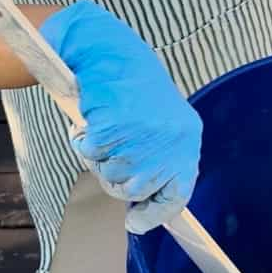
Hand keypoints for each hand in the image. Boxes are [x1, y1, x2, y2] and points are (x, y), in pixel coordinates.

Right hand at [41, 0, 202, 233]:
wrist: (108, 49)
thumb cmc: (132, 86)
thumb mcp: (160, 123)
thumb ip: (158, 157)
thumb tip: (145, 201)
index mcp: (187, 138)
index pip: (178, 192)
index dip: (155, 212)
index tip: (136, 223)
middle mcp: (171, 139)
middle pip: (136, 189)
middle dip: (117, 178)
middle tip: (109, 154)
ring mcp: (143, 134)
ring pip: (112, 175)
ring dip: (100, 158)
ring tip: (103, 129)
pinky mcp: (114, 126)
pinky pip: (91, 153)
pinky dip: (83, 140)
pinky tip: (90, 120)